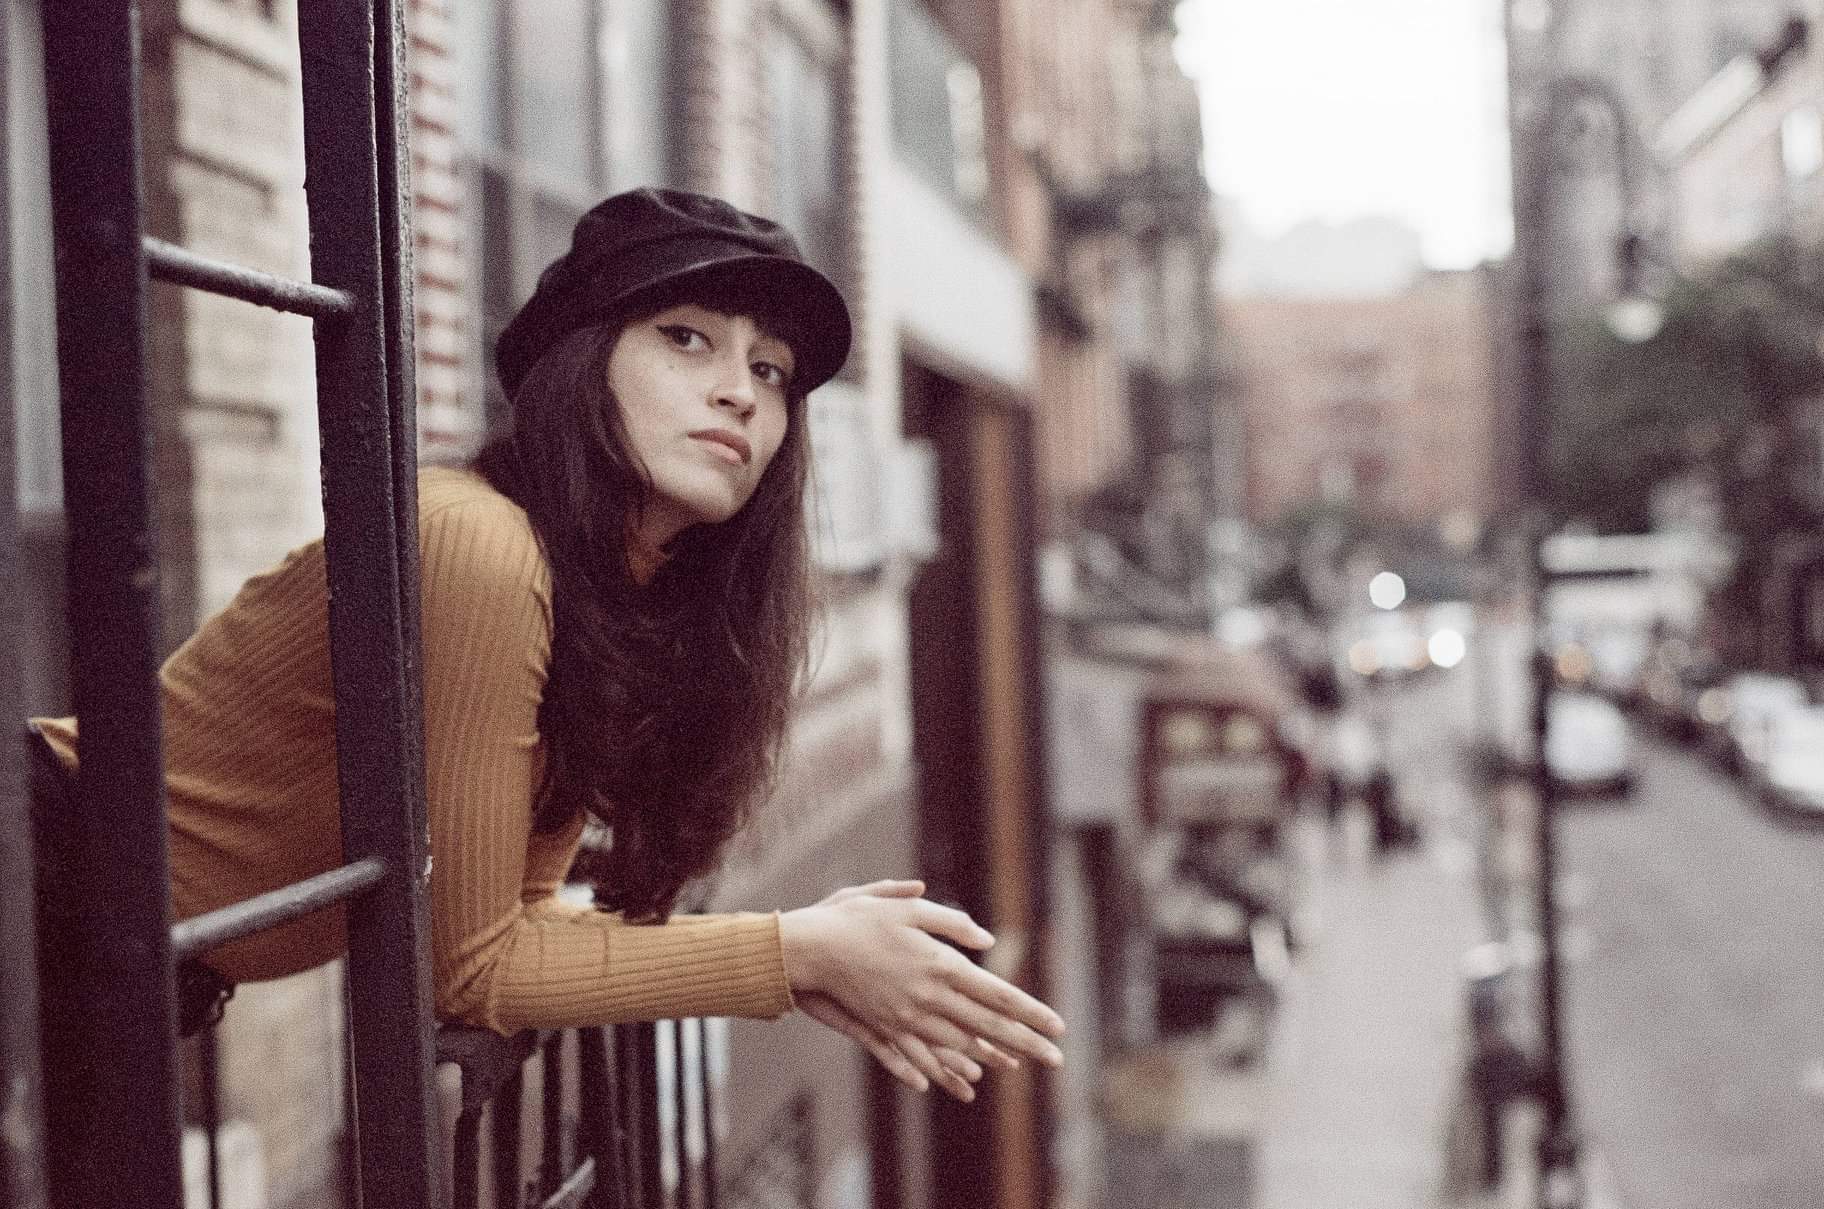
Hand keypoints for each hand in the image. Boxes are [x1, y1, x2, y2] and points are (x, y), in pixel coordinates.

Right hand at [780, 880, 1063, 1094]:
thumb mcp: (909, 908)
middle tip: (1057, 1059)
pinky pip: (921, 1053)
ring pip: (958, 1043)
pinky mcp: (885, 1027)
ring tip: (1016, 1065)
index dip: (1030, 1013)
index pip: (997, 995)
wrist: (810, 948)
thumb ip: (951, 923)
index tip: (1058, 1027)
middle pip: (986, 1026)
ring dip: (990, 1055)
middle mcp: (928, 998)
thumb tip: (987, 943)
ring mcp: (906, 1018)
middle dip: (1025, 1043)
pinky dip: (943, 1066)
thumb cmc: (859, 918)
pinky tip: (960, 1078)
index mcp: (940, 966)